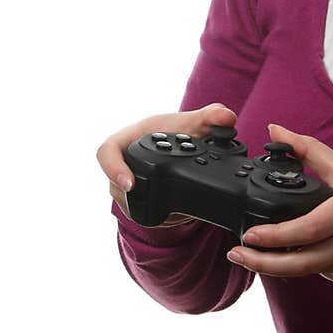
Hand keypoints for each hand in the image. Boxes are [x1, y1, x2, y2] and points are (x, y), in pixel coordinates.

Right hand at [96, 102, 237, 225]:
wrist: (180, 144)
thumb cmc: (177, 130)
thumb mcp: (194, 122)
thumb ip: (211, 117)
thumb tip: (226, 117)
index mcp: (127, 139)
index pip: (106, 152)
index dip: (112, 168)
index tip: (129, 184)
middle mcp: (121, 163)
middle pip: (115, 184)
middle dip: (135, 199)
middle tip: (163, 206)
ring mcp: (124, 183)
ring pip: (127, 203)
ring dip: (149, 210)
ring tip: (176, 211)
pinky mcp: (136, 200)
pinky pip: (140, 213)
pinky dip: (159, 216)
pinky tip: (178, 215)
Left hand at [226, 122, 332, 284]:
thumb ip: (307, 150)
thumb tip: (274, 131)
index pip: (308, 228)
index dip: (276, 236)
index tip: (250, 234)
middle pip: (302, 262)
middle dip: (264, 262)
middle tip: (236, 254)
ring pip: (307, 270)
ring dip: (276, 267)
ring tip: (249, 257)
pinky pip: (320, 273)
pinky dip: (303, 264)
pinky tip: (289, 255)